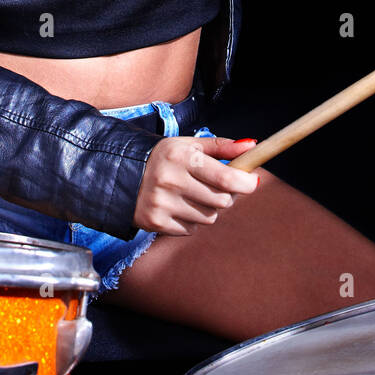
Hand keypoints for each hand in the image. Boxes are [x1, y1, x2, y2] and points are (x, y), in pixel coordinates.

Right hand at [133, 135, 261, 234]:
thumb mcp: (189, 145)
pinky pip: (191, 230)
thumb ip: (222, 146)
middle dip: (228, 196)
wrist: (122, 174)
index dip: (245, 183)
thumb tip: (252, 146)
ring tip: (194, 195)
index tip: (252, 182)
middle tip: (220, 188)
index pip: (225, 178)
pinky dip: (192, 221)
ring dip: (209, 209)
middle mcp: (170, 180)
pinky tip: (180, 207)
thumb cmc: (164, 158)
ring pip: (209, 218)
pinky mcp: (156, 222)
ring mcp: (162, 204)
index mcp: (181, 157)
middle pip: (221, 201)